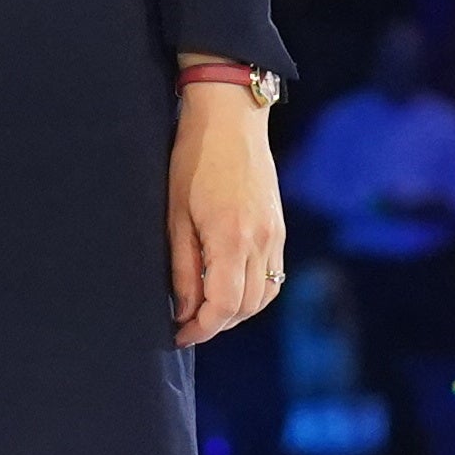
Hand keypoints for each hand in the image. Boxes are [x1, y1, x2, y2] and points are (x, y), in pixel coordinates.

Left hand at [169, 83, 286, 346]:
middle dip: (216, 323)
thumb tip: (185, 309)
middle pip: (245, 307)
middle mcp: (260, 243)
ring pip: (264, 297)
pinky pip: (274, 276)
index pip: (222, 306)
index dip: (200, 328)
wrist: (230, 120)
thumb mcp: (175, 214)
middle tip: (186, 324)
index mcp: (231, 240)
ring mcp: (275, 237)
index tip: (179, 334)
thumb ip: (182, 266)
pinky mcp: (279, 229)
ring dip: (236, 311)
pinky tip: (229, 286)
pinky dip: (253, 292)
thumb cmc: (193, 161)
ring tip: (206, 309)